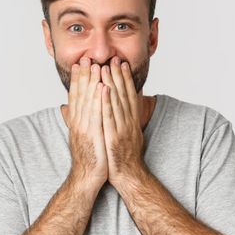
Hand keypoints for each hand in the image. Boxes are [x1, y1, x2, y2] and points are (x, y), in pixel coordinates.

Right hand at [67, 57, 107, 189]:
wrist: (86, 179)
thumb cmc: (88, 158)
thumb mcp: (80, 137)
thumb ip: (75, 121)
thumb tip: (67, 109)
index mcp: (76, 122)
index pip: (76, 96)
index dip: (77, 80)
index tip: (79, 64)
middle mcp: (78, 123)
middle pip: (80, 95)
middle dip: (83, 76)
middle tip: (86, 58)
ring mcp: (84, 129)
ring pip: (88, 101)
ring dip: (91, 82)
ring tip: (95, 66)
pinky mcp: (93, 136)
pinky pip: (97, 114)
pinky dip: (99, 100)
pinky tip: (103, 88)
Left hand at [100, 56, 146, 185]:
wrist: (128, 176)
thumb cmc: (123, 157)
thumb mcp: (125, 134)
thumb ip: (120, 120)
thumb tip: (116, 111)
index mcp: (131, 120)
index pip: (128, 95)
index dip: (125, 78)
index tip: (121, 64)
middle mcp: (129, 122)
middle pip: (124, 95)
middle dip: (118, 76)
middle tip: (114, 58)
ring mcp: (123, 129)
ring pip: (117, 102)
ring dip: (112, 83)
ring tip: (106, 67)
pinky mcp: (114, 137)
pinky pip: (109, 116)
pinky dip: (106, 102)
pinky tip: (103, 89)